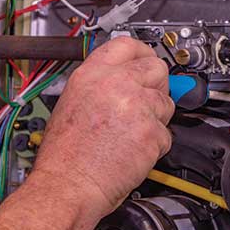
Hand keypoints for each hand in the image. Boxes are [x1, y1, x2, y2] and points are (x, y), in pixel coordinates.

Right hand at [30, 37, 174, 214]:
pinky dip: (155, 145)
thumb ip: (99, 85)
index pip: (127, 44)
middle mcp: (116, 84)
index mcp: (92, 74)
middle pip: (157, 67)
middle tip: (147, 99)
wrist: (67, 185)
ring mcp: (137, 106)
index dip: (142, 51)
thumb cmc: (63, 155)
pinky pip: (166, 133)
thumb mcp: (71, 103)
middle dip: (157, 84)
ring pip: (166, 102)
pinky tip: (133, 151)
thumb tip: (121, 80)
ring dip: (156, 117)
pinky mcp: (151, 132)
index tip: (147, 58)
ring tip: (131, 134)